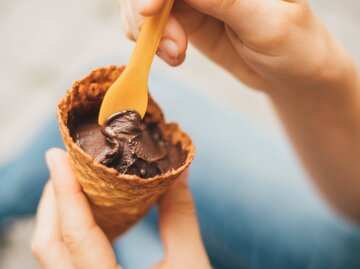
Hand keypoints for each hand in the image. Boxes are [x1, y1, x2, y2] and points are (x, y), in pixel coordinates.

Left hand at [31, 148, 210, 268]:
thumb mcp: (191, 266)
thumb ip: (181, 216)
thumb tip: (178, 172)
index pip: (77, 236)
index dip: (66, 191)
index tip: (57, 155)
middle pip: (48, 245)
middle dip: (54, 199)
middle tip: (67, 164)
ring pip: (50, 254)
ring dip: (57, 214)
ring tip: (74, 182)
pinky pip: (62, 261)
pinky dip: (68, 232)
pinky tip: (88, 215)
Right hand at [120, 0, 347, 91]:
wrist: (292, 75)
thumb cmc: (294, 45)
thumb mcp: (265, 23)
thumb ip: (225, 1)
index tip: (149, 12)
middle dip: (149, 13)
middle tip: (174, 48)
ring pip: (148, 4)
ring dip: (151, 32)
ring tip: (176, 56)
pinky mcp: (190, 19)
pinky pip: (154, 24)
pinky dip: (153, 42)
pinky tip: (175, 57)